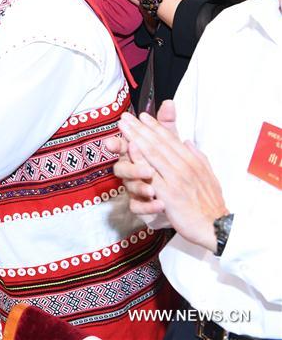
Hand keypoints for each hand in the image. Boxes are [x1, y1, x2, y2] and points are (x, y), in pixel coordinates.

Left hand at [117, 100, 228, 251]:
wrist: (216, 226)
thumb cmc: (211, 203)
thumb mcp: (209, 175)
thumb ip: (198, 157)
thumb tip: (188, 142)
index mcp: (192, 162)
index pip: (170, 140)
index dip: (156, 126)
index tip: (142, 115)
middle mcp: (184, 167)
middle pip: (158, 143)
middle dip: (140, 127)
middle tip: (126, 116)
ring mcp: (175, 179)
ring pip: (153, 153)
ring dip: (136, 137)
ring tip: (123, 126)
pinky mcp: (168, 194)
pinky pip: (151, 174)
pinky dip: (140, 160)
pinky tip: (130, 150)